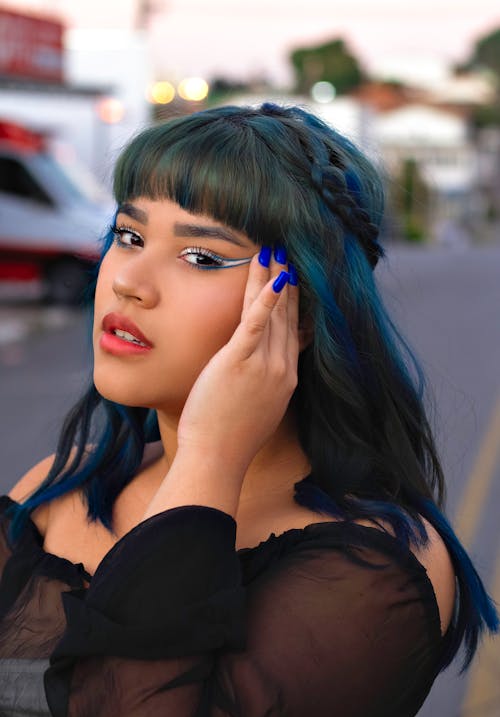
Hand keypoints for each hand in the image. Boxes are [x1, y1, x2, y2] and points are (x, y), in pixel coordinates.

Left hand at [176, 248, 299, 476]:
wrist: (217, 459)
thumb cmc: (229, 440)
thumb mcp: (257, 410)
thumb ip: (262, 386)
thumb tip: (255, 374)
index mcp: (286, 379)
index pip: (292, 331)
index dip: (292, 302)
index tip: (291, 279)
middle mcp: (282, 368)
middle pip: (286, 316)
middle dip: (286, 281)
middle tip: (286, 253)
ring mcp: (265, 365)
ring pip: (273, 312)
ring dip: (273, 278)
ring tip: (274, 251)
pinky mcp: (240, 362)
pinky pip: (256, 323)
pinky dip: (265, 298)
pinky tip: (271, 276)